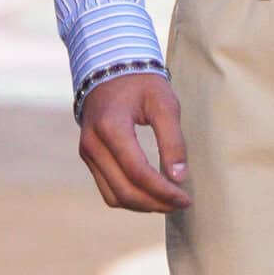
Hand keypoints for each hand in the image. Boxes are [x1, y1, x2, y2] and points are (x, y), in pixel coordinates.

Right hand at [79, 72, 190, 212]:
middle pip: (125, 191)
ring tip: (169, 202)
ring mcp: (87, 152)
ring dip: (143, 206)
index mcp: (111, 127)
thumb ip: (173, 140)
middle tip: (181, 203)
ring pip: (113, 196)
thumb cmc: (141, 84)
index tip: (186, 198)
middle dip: (156, 203)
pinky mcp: (89, 157)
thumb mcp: (164, 104)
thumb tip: (178, 178)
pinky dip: (130, 197)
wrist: (109, 69)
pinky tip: (152, 194)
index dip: (163, 191)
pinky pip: (107, 189)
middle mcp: (93, 143)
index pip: (138, 172)